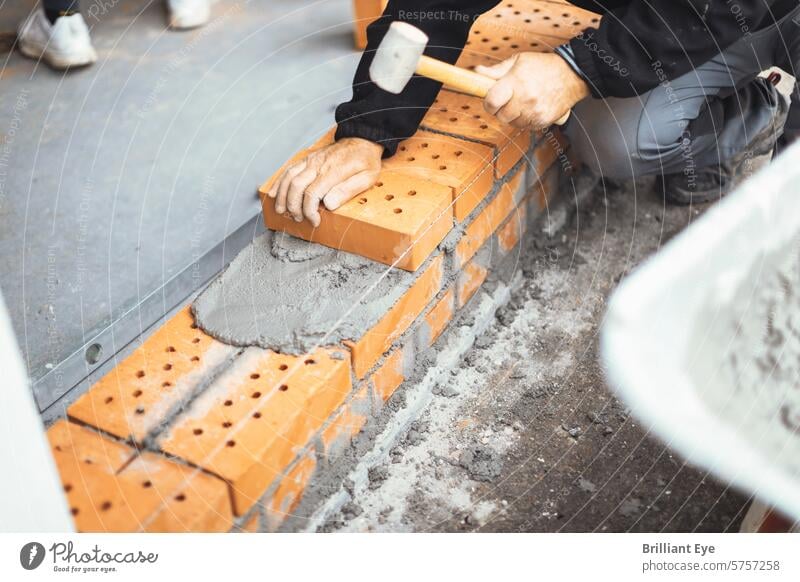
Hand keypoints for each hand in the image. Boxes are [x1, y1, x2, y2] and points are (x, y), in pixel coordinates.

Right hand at [266, 137, 382, 226]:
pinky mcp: (308, 159)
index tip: (314, 221)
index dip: (309, 211)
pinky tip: (274, 193)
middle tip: (298, 218)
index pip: (312, 194)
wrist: (363, 139)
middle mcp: (318, 164)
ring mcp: (311, 160)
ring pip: (288, 177)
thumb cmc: (366, 160)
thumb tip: (329, 204)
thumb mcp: (367, 177)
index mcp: (333, 171)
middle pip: (296, 186)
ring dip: (282, 196)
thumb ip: (348, 190)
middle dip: (293, 206)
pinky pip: (289, 169)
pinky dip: (279, 182)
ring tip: (281, 210)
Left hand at [476, 52, 589, 129]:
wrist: (572, 75)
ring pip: (512, 123)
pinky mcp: (543, 121)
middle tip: (508, 99)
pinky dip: (525, 120)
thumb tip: (477, 72)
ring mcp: (535, 112)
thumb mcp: (518, 61)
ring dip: (513, 116)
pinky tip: (531, 108)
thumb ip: (496, 70)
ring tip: (522, 102)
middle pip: (500, 116)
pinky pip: (525, 127)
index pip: (491, 102)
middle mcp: (526, 99)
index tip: (491, 99)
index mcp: (516, 82)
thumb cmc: (544, 66)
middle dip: (500, 109)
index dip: (488, 102)